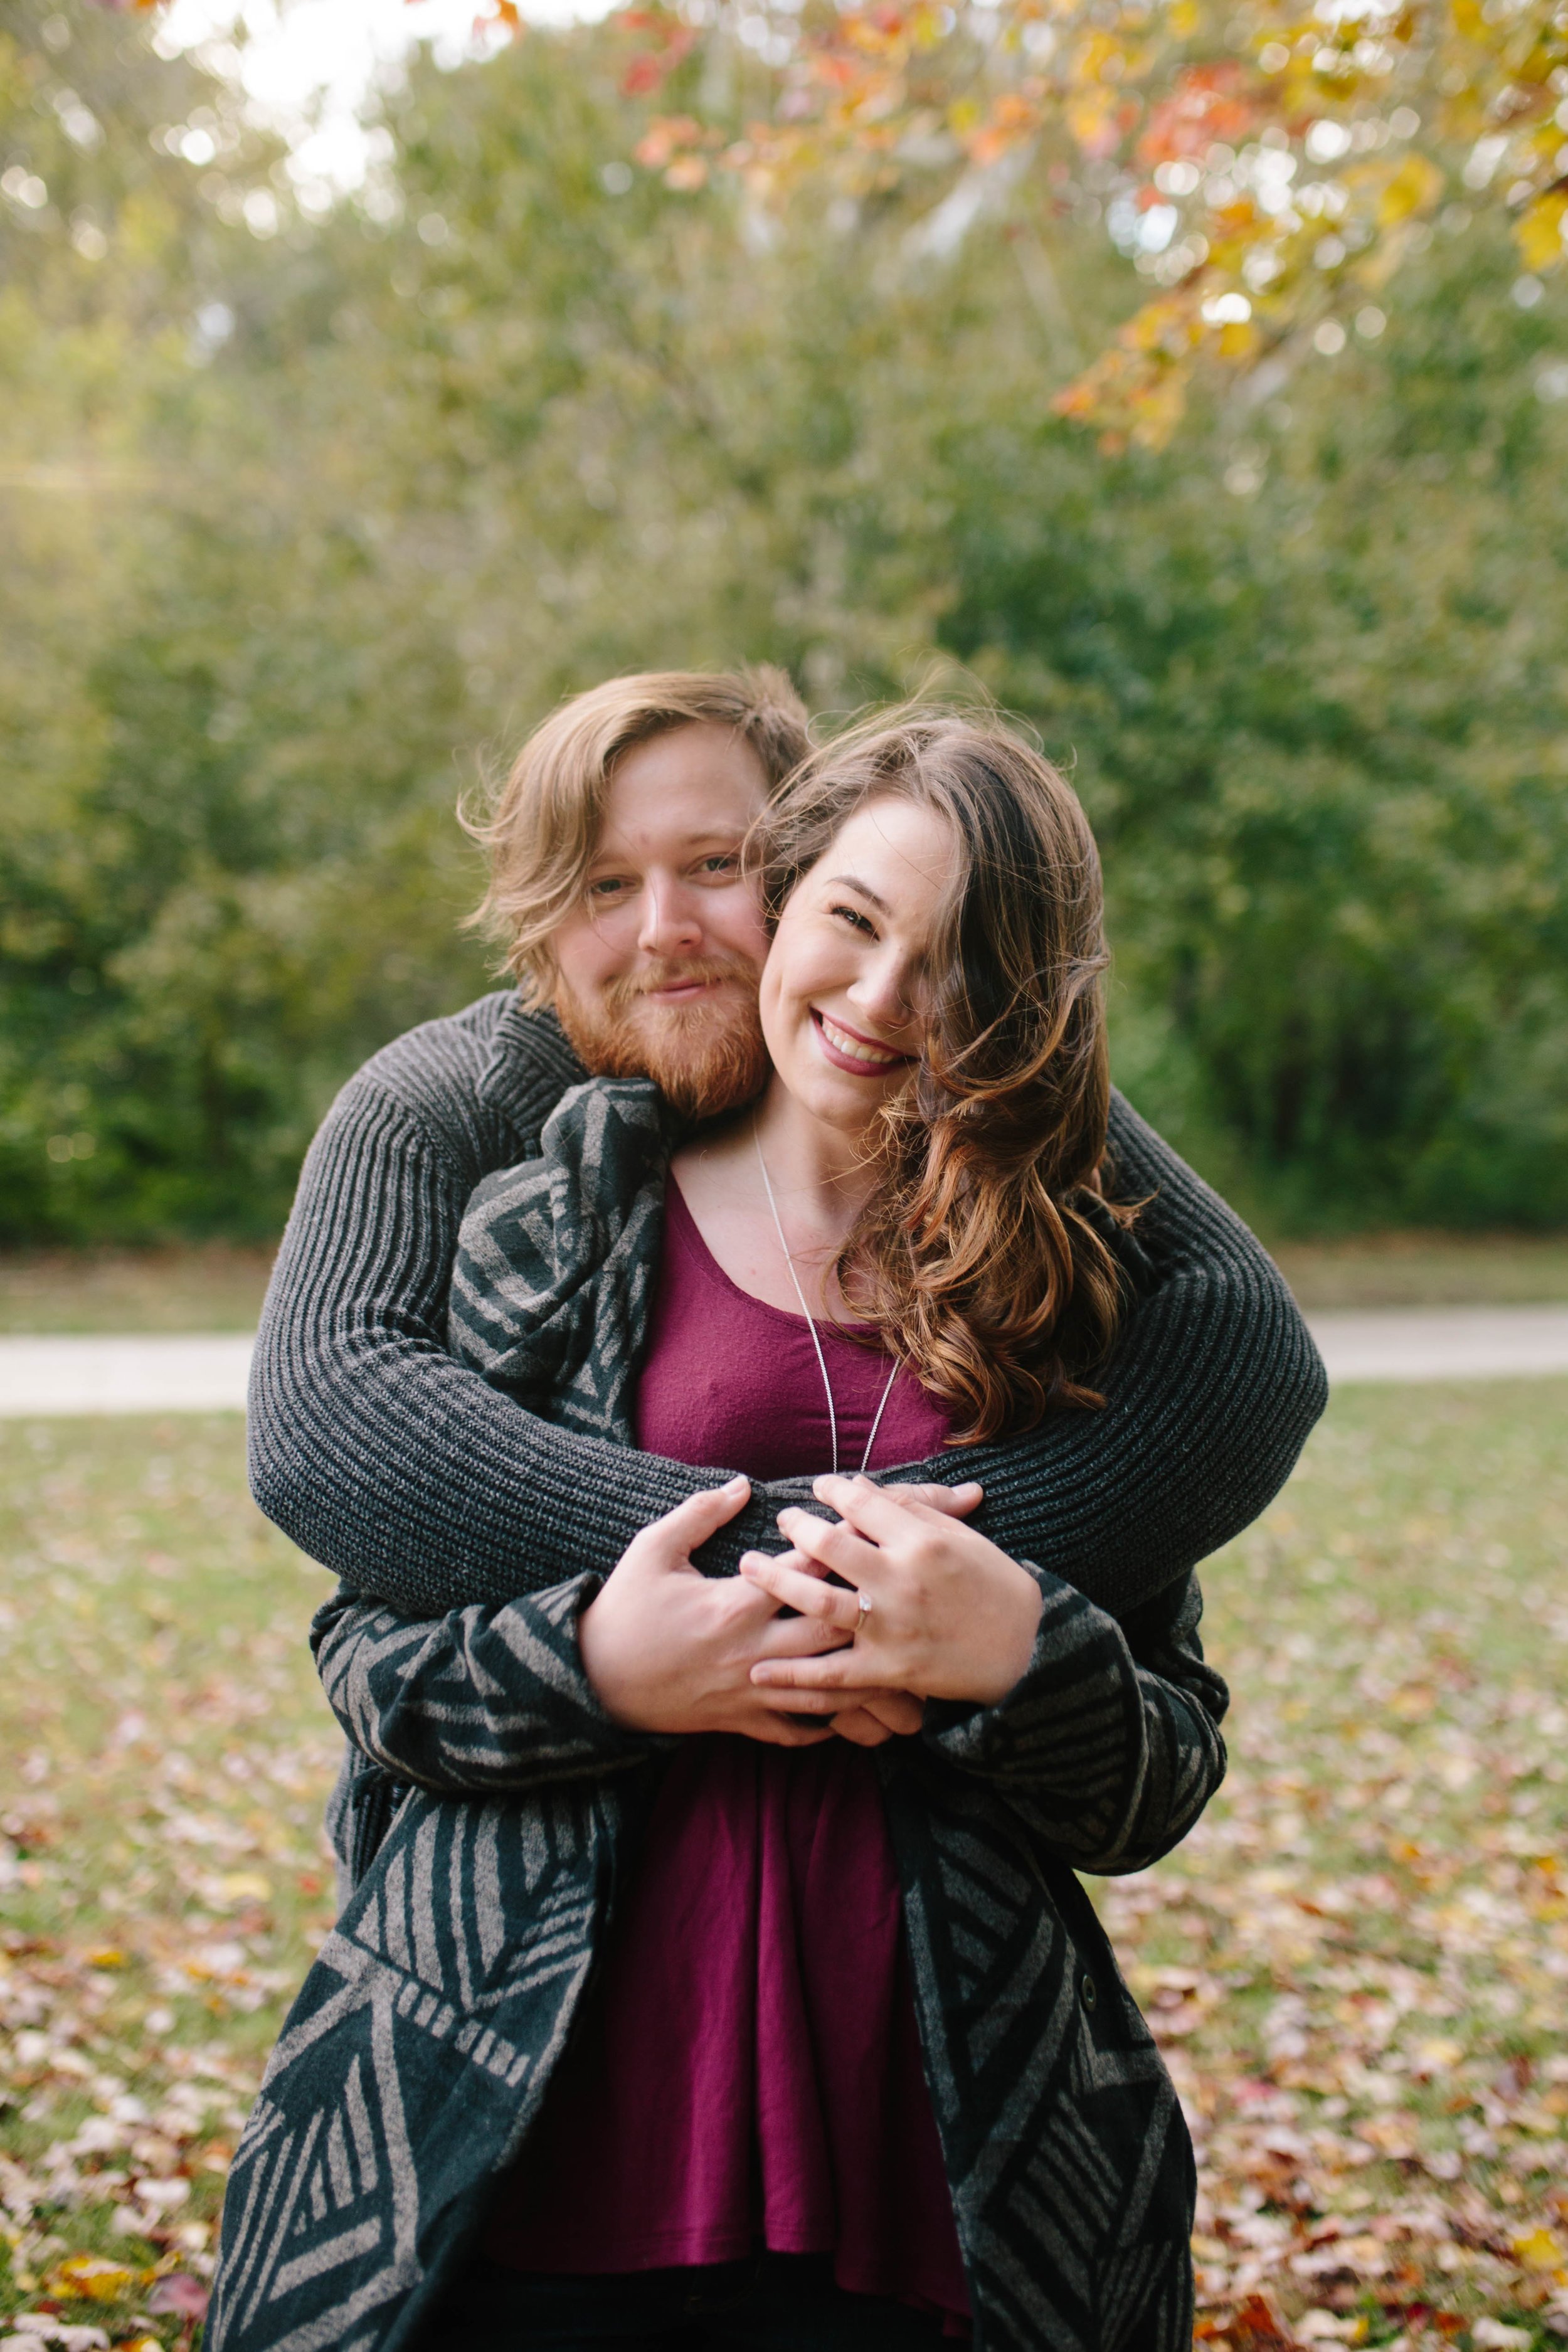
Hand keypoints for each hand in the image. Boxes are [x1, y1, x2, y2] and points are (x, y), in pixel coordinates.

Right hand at [578, 1478, 914, 1747]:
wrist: (592, 1679)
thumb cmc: (624, 1609)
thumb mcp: (652, 1550)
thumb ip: (700, 1514)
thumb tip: (743, 1483)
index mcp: (734, 1603)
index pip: (806, 1567)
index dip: (845, 1543)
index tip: (875, 1525)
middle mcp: (753, 1650)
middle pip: (834, 1629)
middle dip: (876, 1607)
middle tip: (913, 1590)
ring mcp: (751, 1691)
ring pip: (828, 1690)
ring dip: (869, 1678)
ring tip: (910, 1667)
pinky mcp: (742, 1723)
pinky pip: (798, 1732)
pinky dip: (830, 1724)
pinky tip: (857, 1708)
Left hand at [739, 1473, 1043, 1708]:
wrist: (1028, 1650)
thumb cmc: (996, 1585)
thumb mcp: (962, 1537)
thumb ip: (912, 1510)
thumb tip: (863, 1488)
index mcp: (920, 1541)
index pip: (861, 1503)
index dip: (833, 1490)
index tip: (819, 1488)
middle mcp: (900, 1581)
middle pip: (829, 1545)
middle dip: (796, 1529)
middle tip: (781, 1523)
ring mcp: (890, 1627)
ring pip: (817, 1601)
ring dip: (776, 1582)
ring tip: (749, 1566)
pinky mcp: (887, 1670)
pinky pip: (830, 1675)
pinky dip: (792, 1676)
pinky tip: (758, 1672)